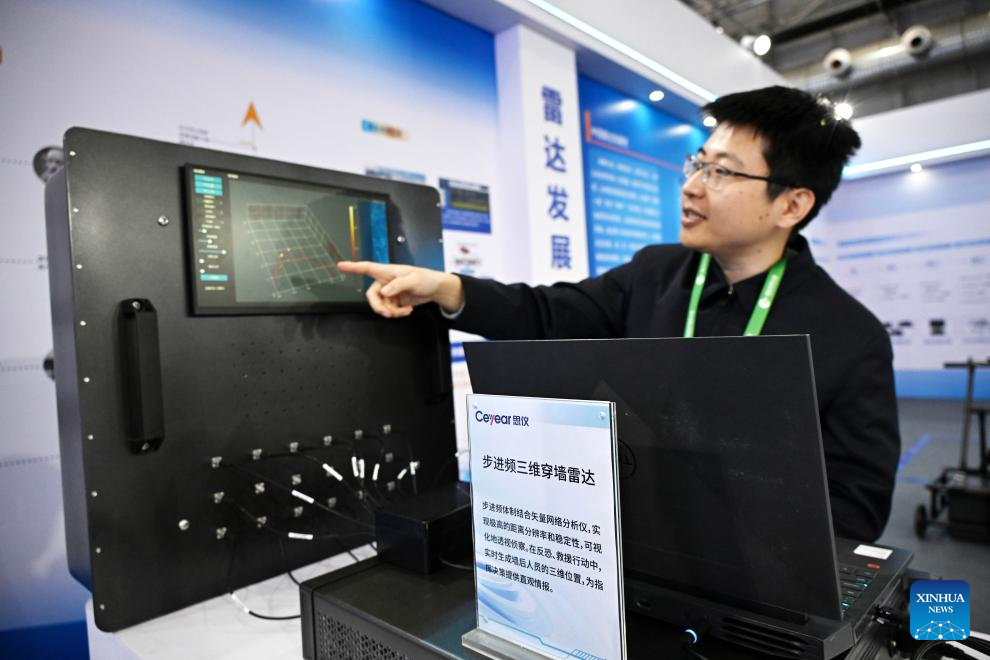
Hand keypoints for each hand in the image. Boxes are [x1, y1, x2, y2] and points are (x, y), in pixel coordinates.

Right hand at [336, 261, 463, 317]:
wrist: (435, 289)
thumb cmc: (425, 278)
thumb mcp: (414, 280)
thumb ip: (398, 285)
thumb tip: (384, 292)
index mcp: (387, 272)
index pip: (367, 268)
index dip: (352, 267)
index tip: (340, 266)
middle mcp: (385, 282)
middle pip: (371, 295)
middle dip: (378, 306)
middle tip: (387, 313)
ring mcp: (389, 293)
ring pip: (381, 306)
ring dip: (391, 312)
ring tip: (405, 312)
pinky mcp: (394, 301)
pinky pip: (389, 311)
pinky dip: (397, 313)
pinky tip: (407, 311)